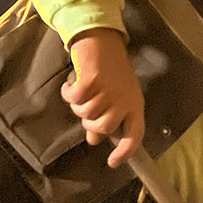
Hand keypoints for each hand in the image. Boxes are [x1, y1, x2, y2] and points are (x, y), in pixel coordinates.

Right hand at [61, 28, 144, 164]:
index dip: (125, 152)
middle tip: (85, 108)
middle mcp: (124, 100)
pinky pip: (74, 99)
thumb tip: (94, 140)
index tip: (112, 162)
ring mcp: (108, 91)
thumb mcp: (115, 97)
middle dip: (89, 123)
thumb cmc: (110, 71)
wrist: (101, 39)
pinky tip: (71, 84)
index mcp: (135, 105)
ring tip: (80, 91)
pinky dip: (68, 93)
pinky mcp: (91, 81)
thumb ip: (108, 119)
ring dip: (77, 105)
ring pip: (85, 114)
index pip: (134, 136)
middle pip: (102, 128)